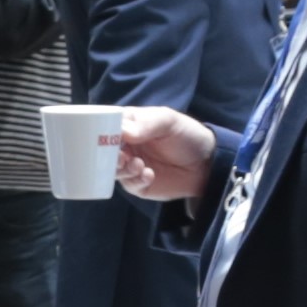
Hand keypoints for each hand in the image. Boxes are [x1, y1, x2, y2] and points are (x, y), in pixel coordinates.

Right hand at [110, 107, 225, 200]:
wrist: (206, 164)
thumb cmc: (186, 135)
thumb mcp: (168, 122)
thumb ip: (147, 124)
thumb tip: (123, 132)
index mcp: (128, 125)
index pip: (105, 126)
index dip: (99, 132)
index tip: (104, 138)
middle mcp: (124, 145)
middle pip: (103, 151)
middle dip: (107, 155)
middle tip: (121, 157)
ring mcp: (130, 165)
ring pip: (113, 170)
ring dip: (122, 169)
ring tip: (138, 165)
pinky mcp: (138, 184)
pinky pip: (129, 185)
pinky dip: (136, 180)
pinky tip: (149, 174)